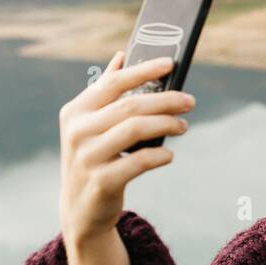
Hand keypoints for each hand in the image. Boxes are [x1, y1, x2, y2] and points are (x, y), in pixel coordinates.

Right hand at [58, 50, 194, 246]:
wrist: (80, 209)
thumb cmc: (93, 158)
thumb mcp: (91, 125)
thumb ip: (104, 91)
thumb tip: (122, 55)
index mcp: (75, 111)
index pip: (113, 82)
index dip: (144, 70)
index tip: (170, 64)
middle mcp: (77, 131)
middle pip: (130, 106)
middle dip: (166, 100)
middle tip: (190, 101)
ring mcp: (87, 157)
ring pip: (136, 129)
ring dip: (167, 124)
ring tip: (184, 125)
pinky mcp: (101, 182)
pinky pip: (139, 161)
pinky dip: (160, 155)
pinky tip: (169, 154)